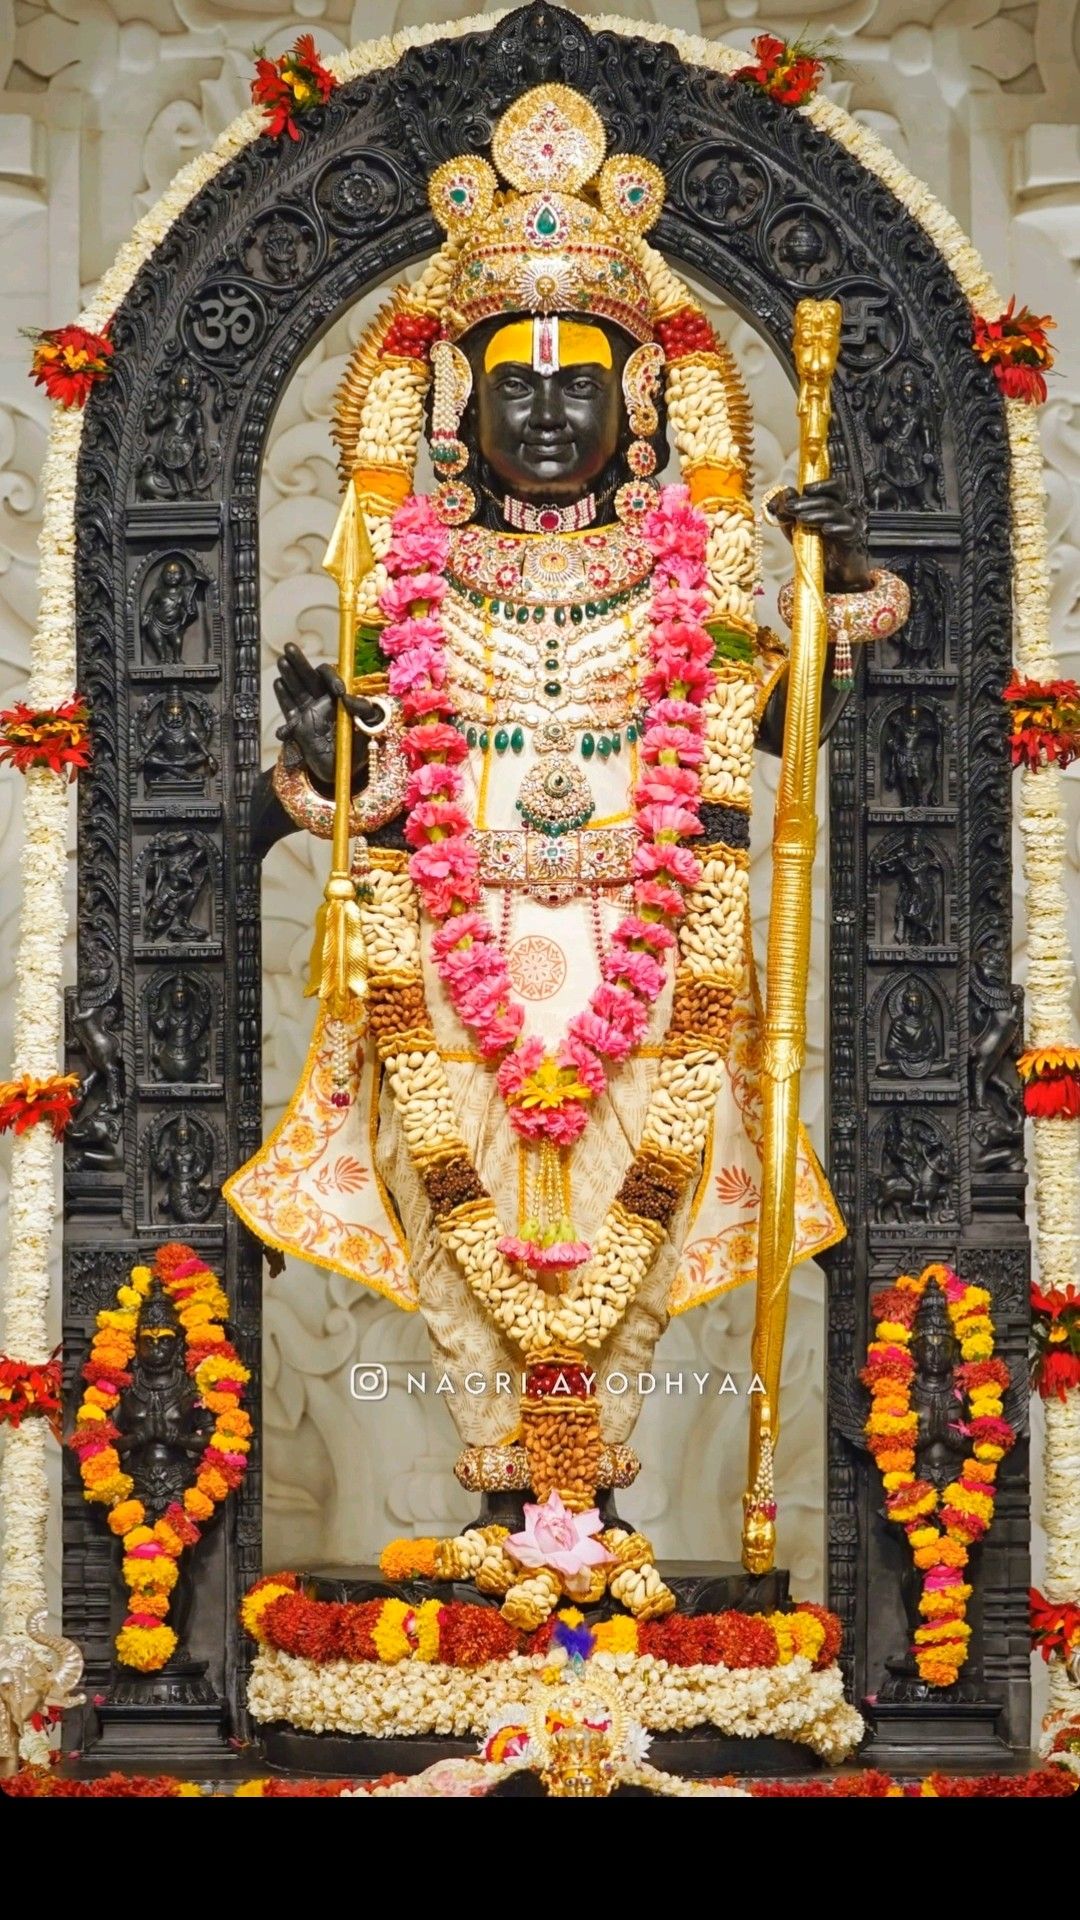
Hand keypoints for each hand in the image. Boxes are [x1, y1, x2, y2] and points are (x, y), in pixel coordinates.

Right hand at [273, 642, 386, 790]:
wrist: (341, 771)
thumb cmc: (358, 748)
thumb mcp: (369, 729)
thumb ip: (365, 711)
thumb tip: (349, 698)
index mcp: (339, 698)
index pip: (331, 678)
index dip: (332, 679)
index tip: (340, 693)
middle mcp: (322, 701)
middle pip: (309, 676)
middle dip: (300, 662)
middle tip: (290, 646)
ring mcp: (309, 712)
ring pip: (297, 688)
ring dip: (289, 674)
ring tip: (283, 660)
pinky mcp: (299, 726)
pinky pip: (290, 709)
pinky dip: (284, 697)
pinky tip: (279, 683)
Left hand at [768, 478, 872, 592]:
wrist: (825, 569)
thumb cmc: (812, 544)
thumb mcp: (794, 527)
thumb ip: (786, 512)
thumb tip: (778, 497)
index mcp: (830, 504)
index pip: (833, 487)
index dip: (822, 485)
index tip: (805, 489)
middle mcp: (841, 511)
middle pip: (829, 500)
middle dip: (808, 502)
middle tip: (791, 507)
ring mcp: (848, 524)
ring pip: (835, 513)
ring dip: (817, 514)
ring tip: (801, 519)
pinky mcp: (851, 539)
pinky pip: (846, 530)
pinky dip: (835, 529)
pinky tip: (825, 530)